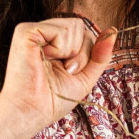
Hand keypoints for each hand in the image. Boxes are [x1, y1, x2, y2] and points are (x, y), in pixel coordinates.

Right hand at [0, 15, 118, 137]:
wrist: (33, 112)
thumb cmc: (53, 99)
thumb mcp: (85, 75)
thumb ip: (100, 54)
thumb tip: (113, 31)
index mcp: (53, 42)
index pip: (84, 32)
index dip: (85, 54)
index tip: (69, 72)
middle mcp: (43, 33)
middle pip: (81, 27)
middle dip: (80, 54)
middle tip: (62, 71)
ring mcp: (33, 30)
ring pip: (74, 26)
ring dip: (70, 53)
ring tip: (52, 67)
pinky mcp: (26, 31)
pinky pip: (61, 30)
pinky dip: (60, 49)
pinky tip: (44, 59)